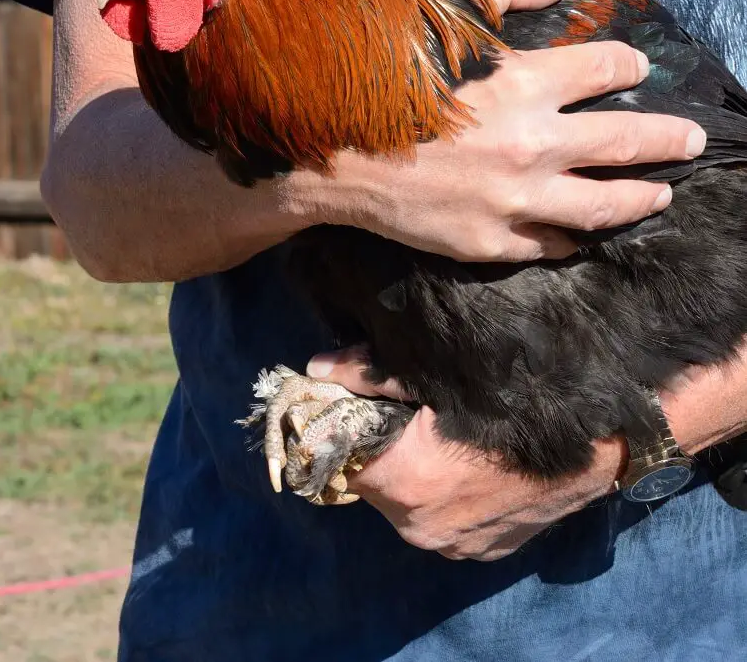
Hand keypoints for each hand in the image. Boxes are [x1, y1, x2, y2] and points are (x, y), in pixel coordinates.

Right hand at [306, 0, 705, 261]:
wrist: (337, 159)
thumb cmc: (387, 85)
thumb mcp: (444, 22)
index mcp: (525, 83)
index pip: (606, 68)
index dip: (629, 63)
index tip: (637, 66)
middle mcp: (535, 145)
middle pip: (628, 141)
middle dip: (670, 138)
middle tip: (693, 141)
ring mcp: (519, 200)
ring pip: (606, 204)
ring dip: (643, 196)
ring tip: (662, 193)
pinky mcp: (496, 241)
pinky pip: (554, 243)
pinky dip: (576, 235)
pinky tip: (588, 232)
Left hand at [308, 339, 746, 560]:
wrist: (601, 438)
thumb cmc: (518, 397)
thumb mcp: (439, 373)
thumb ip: (370, 375)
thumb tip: (318, 367)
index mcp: (403, 483)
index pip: (341, 456)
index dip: (346, 425)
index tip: (360, 403)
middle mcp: (420, 528)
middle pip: (373, 483)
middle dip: (381, 448)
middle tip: (407, 413)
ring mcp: (455, 547)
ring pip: (408, 505)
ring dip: (413, 473)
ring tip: (442, 436)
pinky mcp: (483, 552)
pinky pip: (445, 522)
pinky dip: (446, 496)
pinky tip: (470, 465)